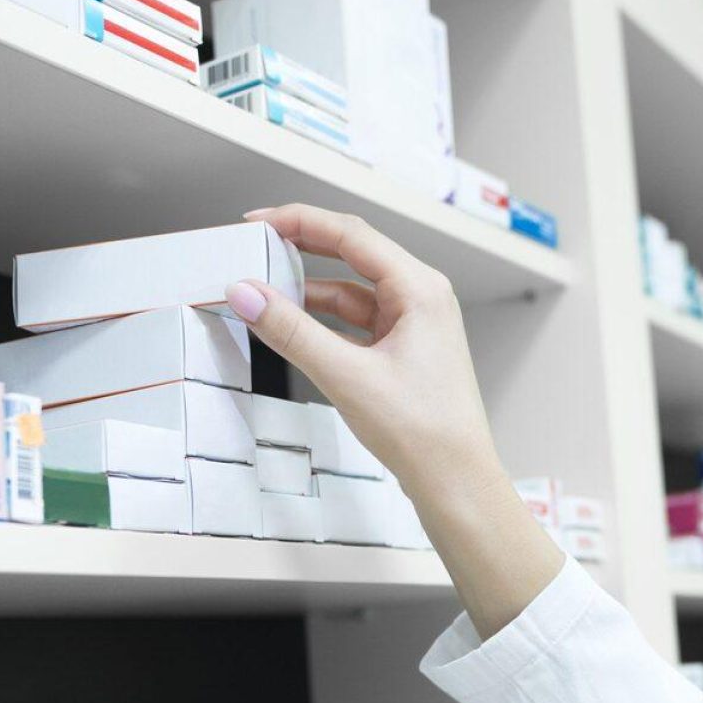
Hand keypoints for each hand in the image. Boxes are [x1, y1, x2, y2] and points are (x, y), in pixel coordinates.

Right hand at [225, 203, 500, 499]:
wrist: (455, 481)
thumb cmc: (423, 432)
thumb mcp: (346, 376)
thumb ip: (291, 331)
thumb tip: (247, 294)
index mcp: (420, 289)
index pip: (351, 235)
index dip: (299, 221)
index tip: (258, 222)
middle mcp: (421, 297)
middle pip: (352, 254)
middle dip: (302, 246)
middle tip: (257, 244)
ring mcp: (414, 324)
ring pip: (352, 289)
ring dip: (309, 287)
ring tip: (265, 288)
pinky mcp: (403, 349)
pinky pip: (356, 319)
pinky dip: (322, 318)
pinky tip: (293, 324)